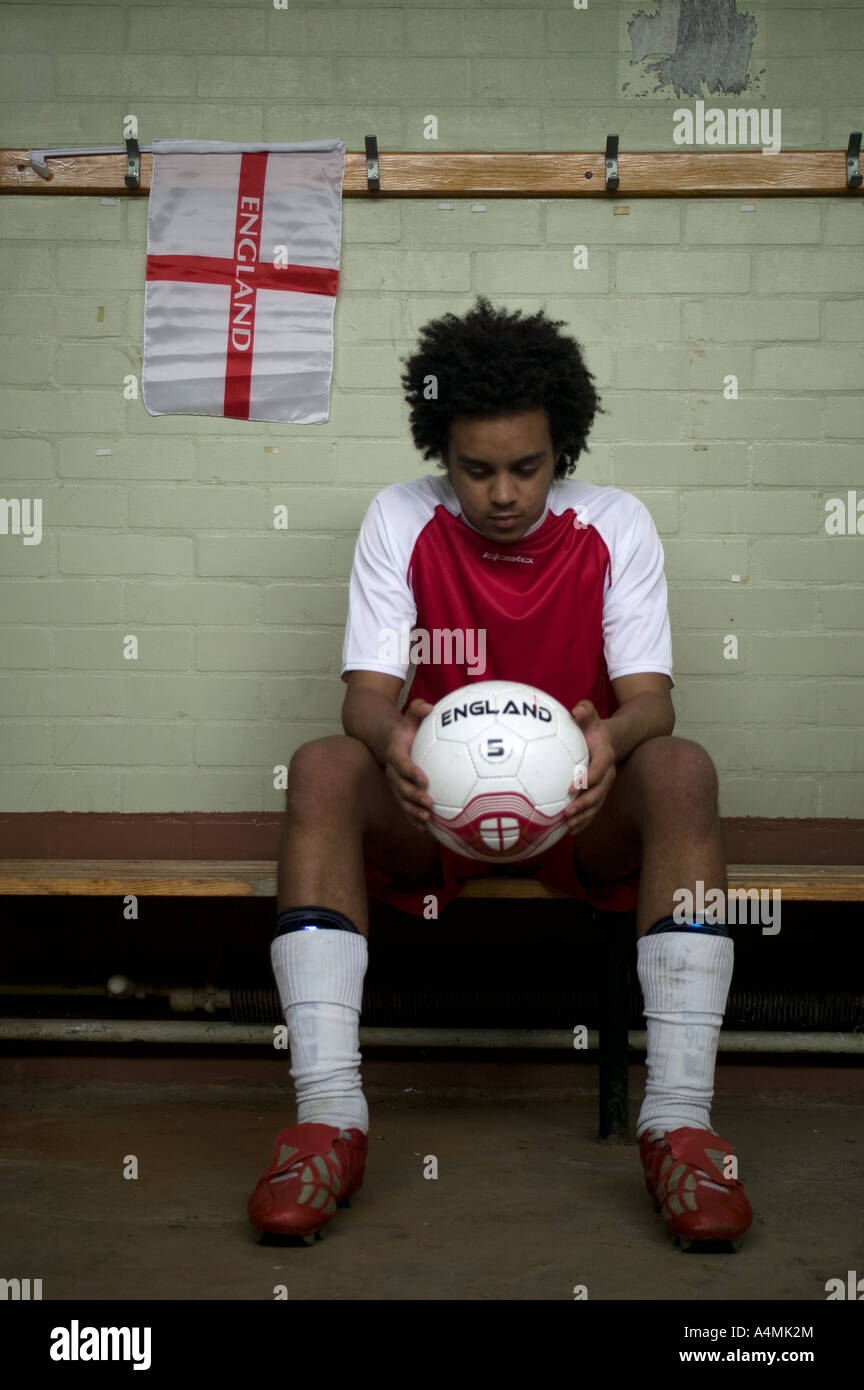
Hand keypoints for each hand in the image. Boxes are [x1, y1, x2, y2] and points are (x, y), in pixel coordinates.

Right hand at [384, 698, 435, 830]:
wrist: (387, 741)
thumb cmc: (405, 729)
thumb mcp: (409, 716)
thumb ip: (418, 709)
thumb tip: (430, 706)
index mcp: (395, 753)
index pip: (401, 763)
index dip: (410, 772)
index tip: (424, 779)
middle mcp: (392, 771)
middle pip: (400, 786)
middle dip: (413, 796)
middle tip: (429, 803)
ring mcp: (394, 784)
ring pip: (401, 800)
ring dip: (413, 811)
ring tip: (427, 819)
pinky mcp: (399, 793)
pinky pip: (405, 807)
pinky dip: (413, 818)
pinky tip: (425, 828)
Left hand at [563, 699, 615, 835]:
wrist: (611, 739)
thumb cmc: (594, 727)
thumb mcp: (590, 715)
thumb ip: (585, 710)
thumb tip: (575, 710)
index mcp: (605, 756)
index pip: (598, 770)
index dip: (587, 779)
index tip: (571, 787)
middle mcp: (608, 774)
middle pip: (599, 793)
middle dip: (584, 805)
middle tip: (567, 812)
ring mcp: (605, 786)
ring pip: (597, 805)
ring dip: (584, 817)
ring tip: (568, 827)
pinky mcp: (599, 793)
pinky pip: (593, 810)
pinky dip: (583, 821)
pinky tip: (569, 831)